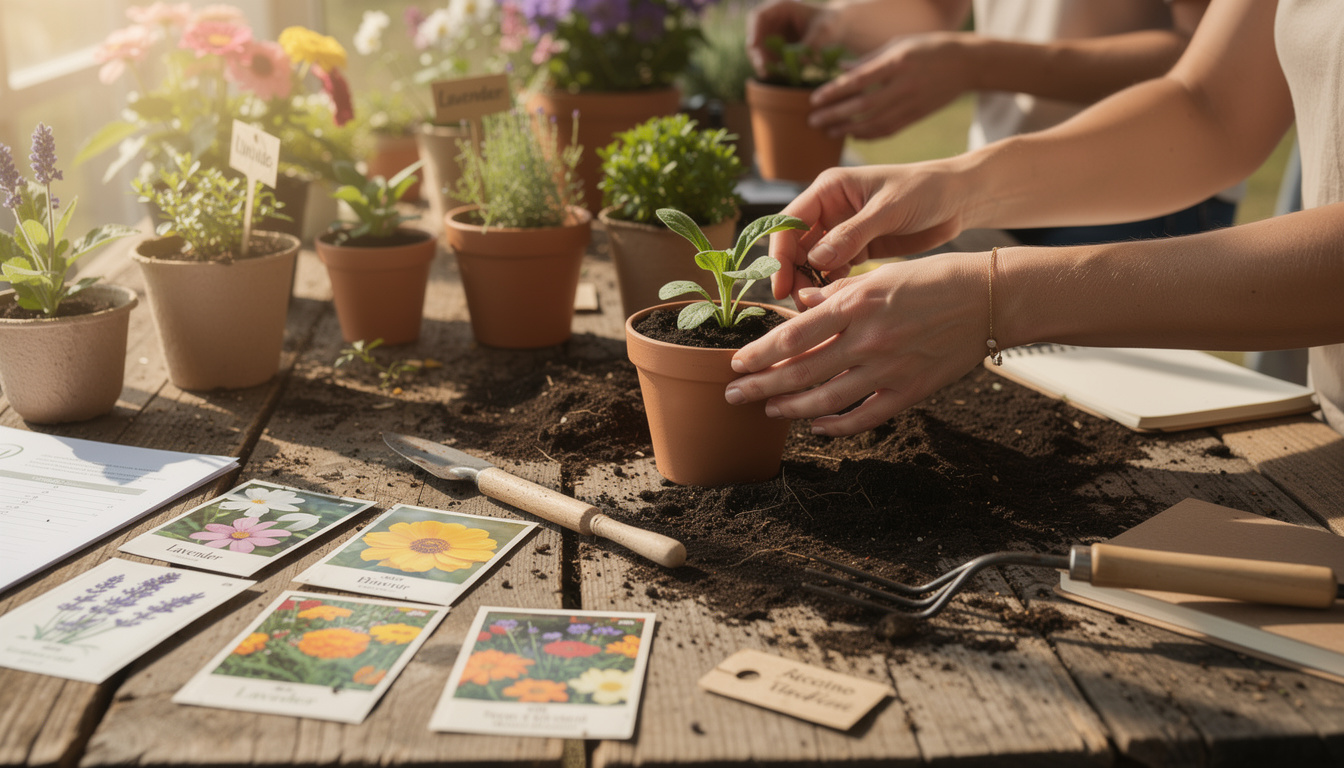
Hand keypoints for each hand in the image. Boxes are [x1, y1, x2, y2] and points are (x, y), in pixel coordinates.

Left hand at [725, 254, 987, 435]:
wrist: (991, 299)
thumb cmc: (935, 279)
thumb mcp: (881, 274)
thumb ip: (838, 293)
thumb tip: (801, 303)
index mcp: (858, 304)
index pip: (794, 335)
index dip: (760, 353)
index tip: (736, 362)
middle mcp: (868, 339)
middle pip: (801, 371)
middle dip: (761, 386)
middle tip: (733, 395)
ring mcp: (890, 370)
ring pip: (827, 399)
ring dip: (791, 408)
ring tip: (768, 410)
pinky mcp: (911, 391)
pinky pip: (865, 417)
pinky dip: (836, 426)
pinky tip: (816, 426)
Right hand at [746, 0, 841, 78]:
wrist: (837, 30)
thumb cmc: (831, 24)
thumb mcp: (824, 32)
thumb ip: (811, 45)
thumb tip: (799, 62)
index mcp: (782, 8)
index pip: (759, 16)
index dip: (753, 30)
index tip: (753, 45)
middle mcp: (774, 21)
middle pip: (756, 36)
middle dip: (758, 53)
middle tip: (764, 68)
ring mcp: (774, 35)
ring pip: (760, 50)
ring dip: (763, 63)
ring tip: (772, 74)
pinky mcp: (777, 49)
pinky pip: (768, 59)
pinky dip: (771, 67)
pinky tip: (778, 75)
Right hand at [769, 164, 967, 300]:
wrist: (959, 200)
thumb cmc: (925, 190)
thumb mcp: (888, 209)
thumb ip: (852, 234)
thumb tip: (815, 260)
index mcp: (829, 189)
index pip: (790, 222)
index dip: (780, 252)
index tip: (781, 282)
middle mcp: (829, 209)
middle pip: (796, 246)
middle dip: (793, 273)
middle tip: (797, 303)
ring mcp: (842, 231)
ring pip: (812, 262)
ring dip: (810, 284)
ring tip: (814, 309)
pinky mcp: (858, 250)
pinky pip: (834, 271)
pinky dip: (830, 286)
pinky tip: (833, 303)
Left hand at [810, 32, 972, 139]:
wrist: (967, 63)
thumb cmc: (928, 48)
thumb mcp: (898, 45)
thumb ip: (869, 60)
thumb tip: (841, 69)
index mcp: (897, 62)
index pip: (859, 80)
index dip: (834, 92)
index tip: (814, 99)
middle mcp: (904, 84)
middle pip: (863, 105)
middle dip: (835, 115)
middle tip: (813, 121)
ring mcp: (912, 103)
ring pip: (875, 123)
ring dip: (848, 129)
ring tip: (828, 131)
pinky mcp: (917, 116)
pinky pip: (889, 130)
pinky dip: (868, 135)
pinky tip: (853, 135)